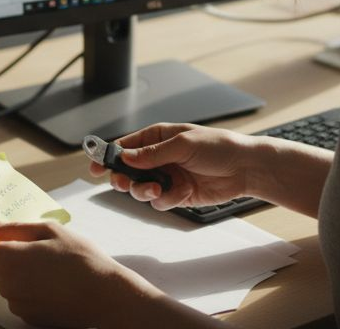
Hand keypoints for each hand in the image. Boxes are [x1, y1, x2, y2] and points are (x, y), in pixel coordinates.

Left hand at [0, 220, 157, 327]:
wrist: (106, 296)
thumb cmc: (82, 259)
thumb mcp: (51, 231)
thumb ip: (15, 228)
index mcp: (9, 259)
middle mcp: (8, 285)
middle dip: (0, 251)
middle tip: (29, 242)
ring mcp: (17, 304)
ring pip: (5, 281)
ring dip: (16, 269)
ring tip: (48, 263)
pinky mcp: (29, 316)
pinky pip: (19, 296)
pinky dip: (27, 285)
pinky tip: (52, 281)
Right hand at [90, 123, 257, 210]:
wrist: (245, 169)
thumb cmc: (218, 147)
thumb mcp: (183, 144)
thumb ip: (153, 153)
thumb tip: (126, 158)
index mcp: (158, 137)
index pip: (126, 146)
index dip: (108, 156)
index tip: (94, 167)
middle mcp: (160, 157)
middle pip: (128, 171)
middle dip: (123, 178)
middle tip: (123, 183)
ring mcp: (168, 176)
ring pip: (141, 189)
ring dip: (144, 191)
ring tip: (156, 189)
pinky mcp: (178, 194)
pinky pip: (160, 201)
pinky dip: (166, 199)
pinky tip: (181, 193)